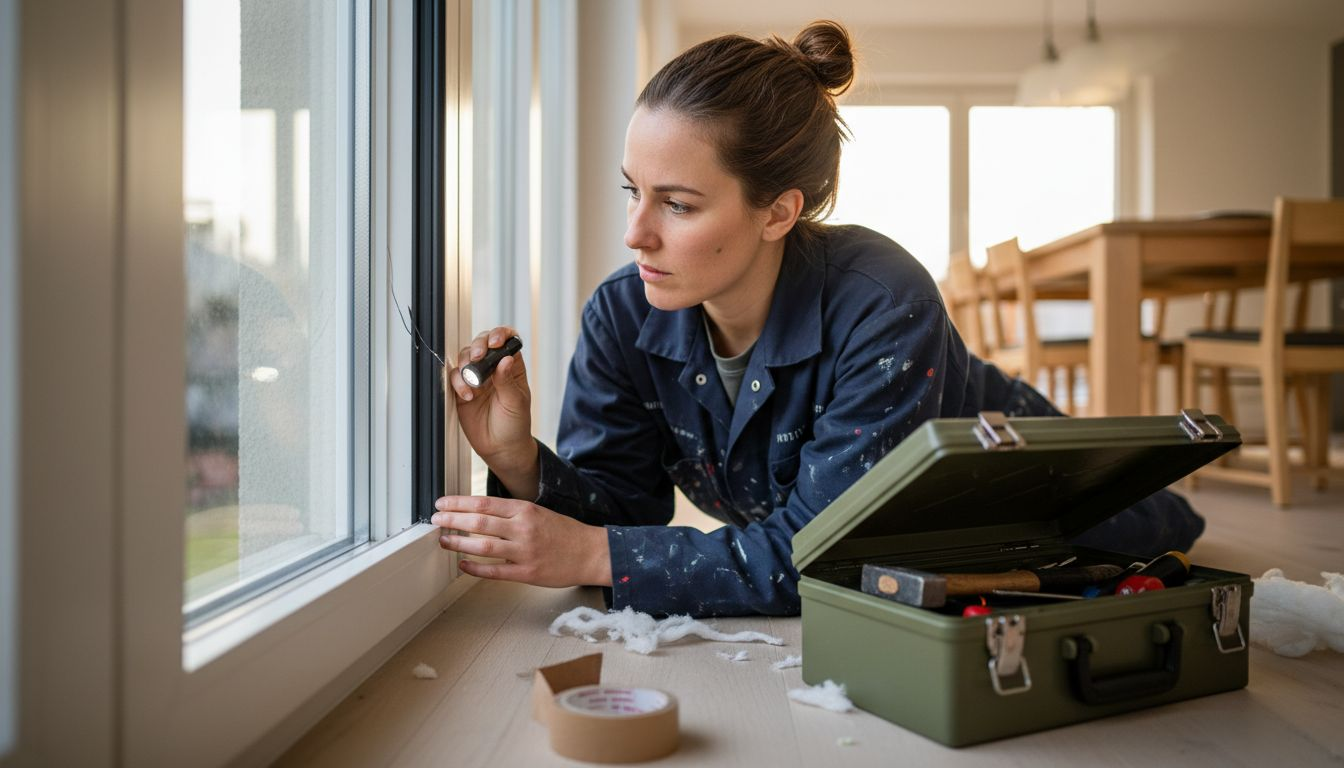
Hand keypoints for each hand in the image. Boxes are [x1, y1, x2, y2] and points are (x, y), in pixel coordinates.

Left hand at [432, 495, 613, 587]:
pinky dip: (475, 568)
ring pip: (483, 545)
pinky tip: (462, 564)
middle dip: (452, 520)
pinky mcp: (527, 573)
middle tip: (435, 520)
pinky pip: (495, 571)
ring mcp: (524, 552)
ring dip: (459, 543)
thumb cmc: (565, 533)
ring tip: (443, 541)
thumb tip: (479, 513)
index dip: (458, 503)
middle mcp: (523, 528)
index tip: (441, 504)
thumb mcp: (539, 512)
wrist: (591, 553)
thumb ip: (512, 513)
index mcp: (525, 510)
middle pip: (479, 521)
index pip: (484, 502)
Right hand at [448, 326, 536, 483]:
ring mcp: (477, 378)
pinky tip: (467, 395)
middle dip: (478, 346)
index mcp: (512, 367)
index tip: (495, 343)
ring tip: (473, 384)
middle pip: (482, 344)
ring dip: (466, 365)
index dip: (500, 335)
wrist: (501, 448)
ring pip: (465, 357)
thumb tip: (505, 359)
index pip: (507, 341)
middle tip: (478, 358)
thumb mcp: (516, 402)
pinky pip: (454, 377)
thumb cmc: (515, 424)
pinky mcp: (462, 390)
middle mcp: (493, 369)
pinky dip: (458, 382)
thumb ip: (508, 381)